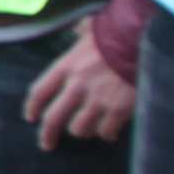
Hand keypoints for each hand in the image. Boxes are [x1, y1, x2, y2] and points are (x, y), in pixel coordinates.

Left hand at [27, 23, 139, 145]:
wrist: (143, 40)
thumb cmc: (118, 31)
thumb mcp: (91, 28)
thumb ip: (80, 33)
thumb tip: (78, 29)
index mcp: (67, 66)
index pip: (40, 91)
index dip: (33, 107)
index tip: (30, 117)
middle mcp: (77, 86)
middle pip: (53, 119)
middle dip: (47, 134)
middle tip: (47, 144)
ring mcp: (97, 100)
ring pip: (79, 129)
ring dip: (83, 131)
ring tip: (89, 129)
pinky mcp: (118, 110)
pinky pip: (106, 132)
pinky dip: (107, 134)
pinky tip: (111, 132)